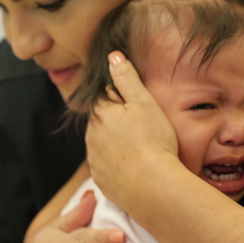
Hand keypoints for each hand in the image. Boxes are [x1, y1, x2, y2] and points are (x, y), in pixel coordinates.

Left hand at [85, 51, 179, 207]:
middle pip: (103, 122)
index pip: (104, 98)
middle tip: (144, 129)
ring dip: (118, 144)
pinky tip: (137, 166)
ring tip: (143, 149)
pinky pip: (108, 166)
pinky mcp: (102, 180)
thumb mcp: (144, 102)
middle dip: (118, 122)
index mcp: (99, 114)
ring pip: (104, 144)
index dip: (121, 100)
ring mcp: (95, 161)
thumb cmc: (152, 141)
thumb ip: (127, 78)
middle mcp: (91, 137)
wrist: (152, 186)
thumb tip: (113, 56)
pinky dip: (120, 164)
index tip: (137, 109)